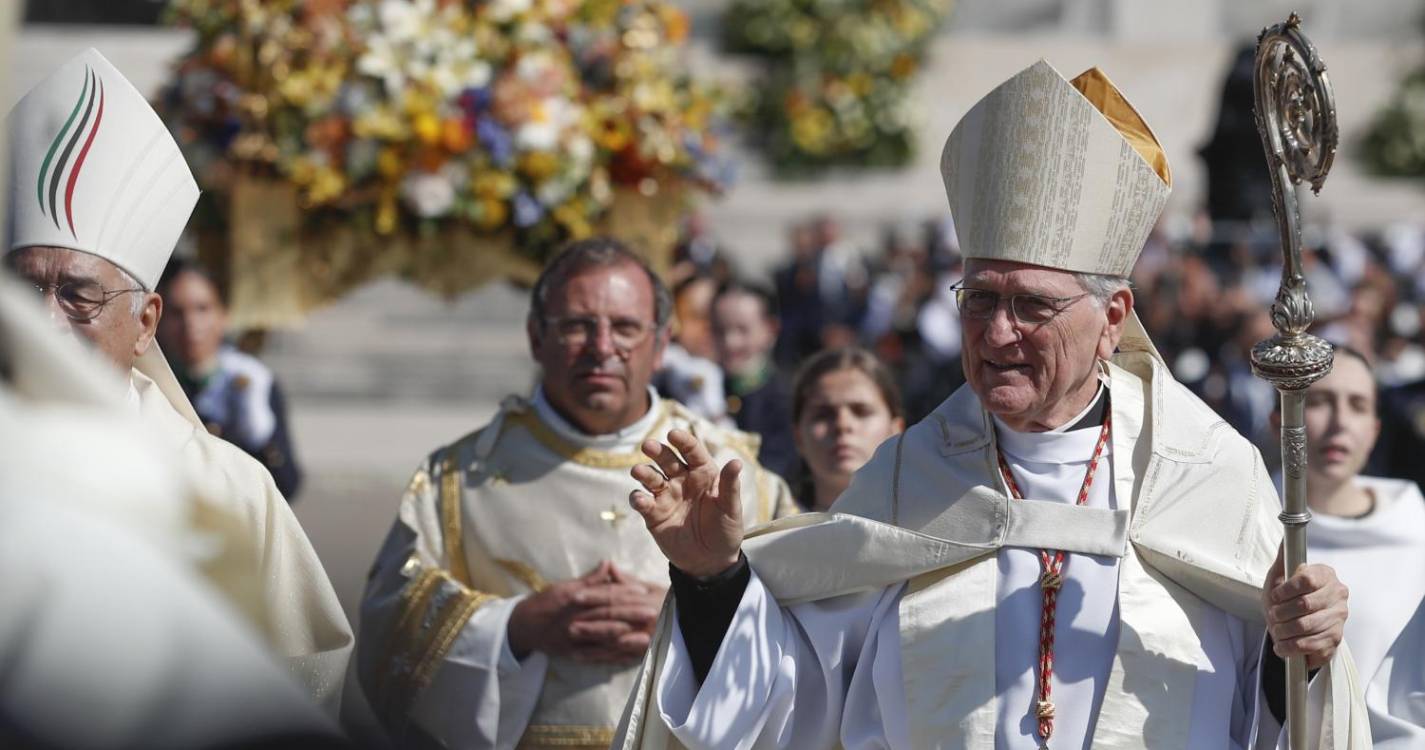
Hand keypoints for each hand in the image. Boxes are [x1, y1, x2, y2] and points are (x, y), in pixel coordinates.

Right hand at [508, 561, 661, 662]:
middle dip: (631, 614)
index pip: (603, 594)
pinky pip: (595, 656)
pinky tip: (628, 656)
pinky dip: (612, 656)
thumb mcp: (565, 587)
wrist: (523, 627)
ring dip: (625, 637)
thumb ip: (590, 579)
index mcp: (574, 599)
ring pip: (602, 637)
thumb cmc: (546, 603)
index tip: (642, 590)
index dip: (624, 592)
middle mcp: (574, 618)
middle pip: (607, 615)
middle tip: (652, 612)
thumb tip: (608, 564)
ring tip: (645, 635)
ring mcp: (574, 638)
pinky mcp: (573, 653)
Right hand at [629, 429, 744, 577]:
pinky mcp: (653, 514)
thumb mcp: (730, 509)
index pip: (692, 452)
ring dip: (643, 472)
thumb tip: (736, 462)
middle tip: (648, 445)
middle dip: (657, 451)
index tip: (673, 434)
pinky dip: (638, 499)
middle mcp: (682, 480)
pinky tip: (640, 500)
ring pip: (651, 478)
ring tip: (638, 472)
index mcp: (703, 473)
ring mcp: (666, 496)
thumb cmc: (725, 530)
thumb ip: (730, 486)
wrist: (710, 561)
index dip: (683, 441)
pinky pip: (642, 502)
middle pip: (667, 460)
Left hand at [1262, 551, 1348, 668]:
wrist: (1292, 629)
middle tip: (1273, 616)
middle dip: (1281, 613)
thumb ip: (1283, 559)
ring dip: (1283, 630)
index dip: (1286, 590)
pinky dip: (1289, 647)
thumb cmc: (1285, 599)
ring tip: (1276, 630)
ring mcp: (1340, 617)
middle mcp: (1338, 594)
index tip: (1275, 596)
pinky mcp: (1336, 639)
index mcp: (1326, 575)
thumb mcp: (1279, 577)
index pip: (1307, 579)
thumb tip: (1286, 537)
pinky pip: (1309, 644)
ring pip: (1305, 626)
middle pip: (1304, 604)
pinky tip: (1282, 645)